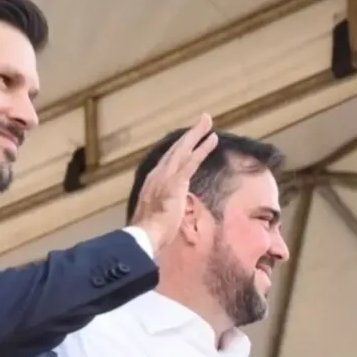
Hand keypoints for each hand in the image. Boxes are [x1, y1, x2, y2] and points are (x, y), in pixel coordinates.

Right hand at [130, 113, 218, 254]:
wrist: (144, 236)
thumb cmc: (149, 232)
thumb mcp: (156, 215)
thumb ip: (163, 206)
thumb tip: (168, 210)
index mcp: (153, 181)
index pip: (169, 159)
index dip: (180, 147)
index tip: (190, 139)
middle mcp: (158, 174)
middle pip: (176, 148)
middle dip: (191, 134)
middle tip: (203, 121)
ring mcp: (166, 176)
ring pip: (184, 149)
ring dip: (197, 134)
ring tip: (208, 121)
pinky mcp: (176, 182)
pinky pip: (191, 161)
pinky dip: (202, 148)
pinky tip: (212, 138)